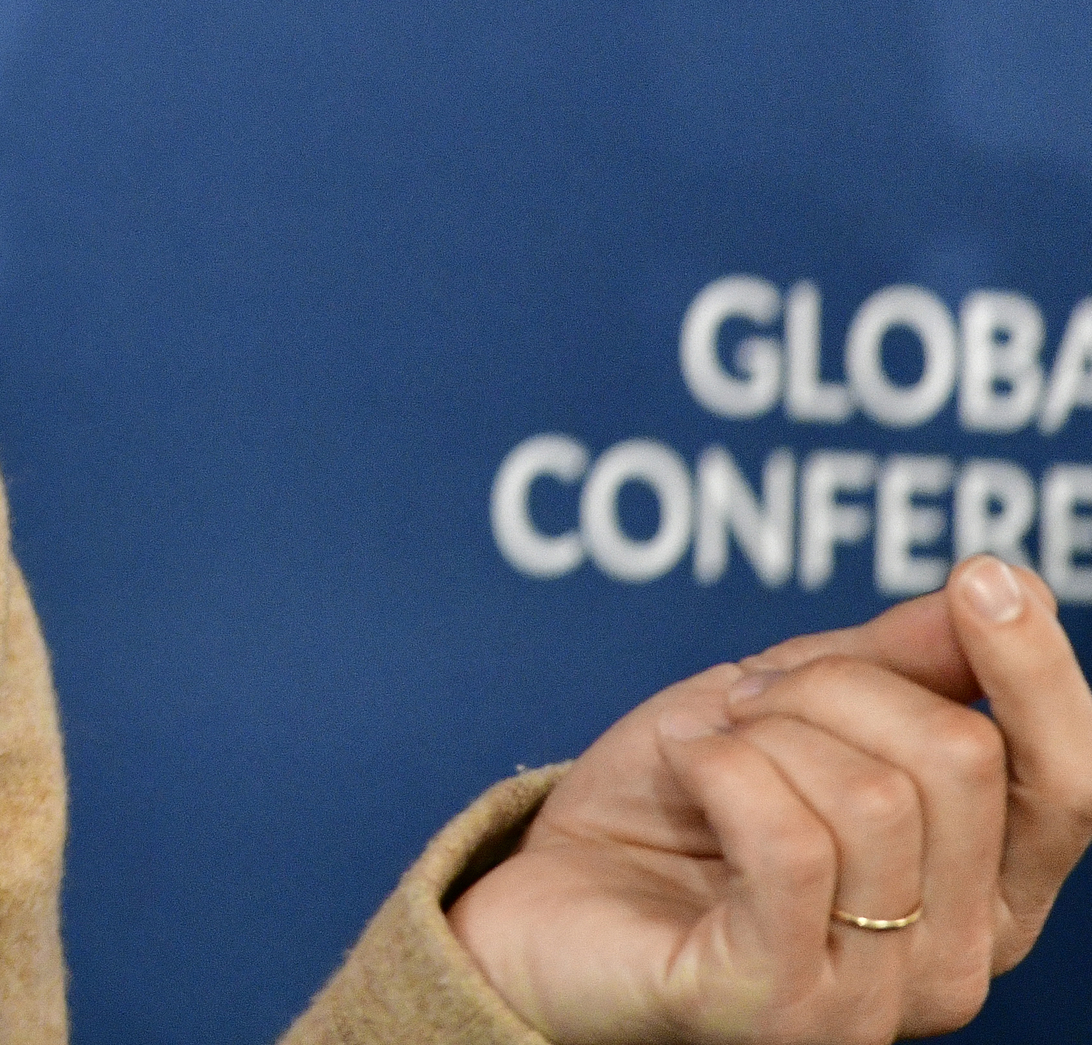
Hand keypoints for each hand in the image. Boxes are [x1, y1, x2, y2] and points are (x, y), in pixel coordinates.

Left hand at [448, 555, 1091, 1041]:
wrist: (539, 905)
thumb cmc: (668, 814)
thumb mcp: (783, 708)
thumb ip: (896, 662)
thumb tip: (1001, 584)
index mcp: (984, 893)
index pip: (1070, 783)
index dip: (1039, 672)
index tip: (985, 577)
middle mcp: (957, 961)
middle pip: (960, 756)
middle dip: (832, 685)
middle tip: (745, 703)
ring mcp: (874, 1000)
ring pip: (874, 795)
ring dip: (762, 731)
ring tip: (704, 748)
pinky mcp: (778, 1010)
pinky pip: (789, 845)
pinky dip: (720, 768)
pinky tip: (682, 770)